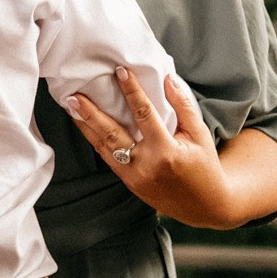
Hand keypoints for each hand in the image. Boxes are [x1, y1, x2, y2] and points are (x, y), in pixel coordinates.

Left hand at [66, 69, 240, 229]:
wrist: (205, 206)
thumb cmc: (205, 166)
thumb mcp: (200, 135)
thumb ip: (184, 106)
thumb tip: (168, 78)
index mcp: (165, 151)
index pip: (144, 114)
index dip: (131, 91)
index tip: (120, 71)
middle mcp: (145, 165)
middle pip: (112, 134)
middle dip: (90, 113)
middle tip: (74, 96)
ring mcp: (134, 176)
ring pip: (104, 148)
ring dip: (86, 126)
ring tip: (71, 108)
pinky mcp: (129, 183)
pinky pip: (107, 159)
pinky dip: (96, 141)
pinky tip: (86, 126)